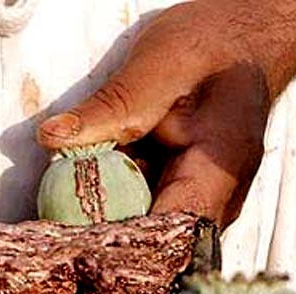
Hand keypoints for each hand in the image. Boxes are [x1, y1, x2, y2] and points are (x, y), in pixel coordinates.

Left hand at [37, 3, 268, 228]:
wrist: (239, 50)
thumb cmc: (213, 52)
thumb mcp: (161, 67)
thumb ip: (112, 108)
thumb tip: (56, 138)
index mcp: (219, 173)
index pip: (168, 232)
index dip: (119, 242)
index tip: (71, 236)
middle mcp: (218, 200)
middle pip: (157, 239)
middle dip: (104, 229)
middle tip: (58, 214)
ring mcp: (205, 203)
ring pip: (149, 226)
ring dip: (108, 212)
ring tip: (72, 192)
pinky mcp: (187, 196)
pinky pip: (149, 208)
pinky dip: (118, 196)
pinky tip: (95, 176)